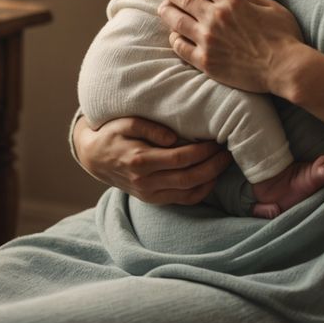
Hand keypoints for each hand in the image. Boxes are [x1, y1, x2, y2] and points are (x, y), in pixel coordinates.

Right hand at [72, 115, 230, 204]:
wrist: (94, 157)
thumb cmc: (113, 134)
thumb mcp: (126, 122)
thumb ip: (149, 127)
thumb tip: (174, 137)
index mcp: (140, 161)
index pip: (181, 159)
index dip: (203, 151)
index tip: (217, 140)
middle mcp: (146, 182)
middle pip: (189, 178)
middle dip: (214, 166)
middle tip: (228, 152)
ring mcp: (150, 194)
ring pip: (189, 193)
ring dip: (211, 179)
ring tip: (224, 163)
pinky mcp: (154, 200)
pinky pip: (183, 200)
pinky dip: (201, 191)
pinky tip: (212, 177)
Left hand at [158, 0, 304, 93]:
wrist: (285, 67)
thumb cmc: (283, 35)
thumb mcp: (270, 4)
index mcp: (232, 0)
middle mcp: (215, 17)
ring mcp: (208, 40)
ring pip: (177, 21)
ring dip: (167, 12)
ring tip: (163, 8)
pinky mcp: (206, 61)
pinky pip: (181, 47)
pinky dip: (175, 38)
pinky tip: (174, 35)